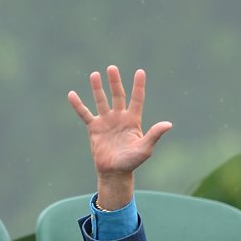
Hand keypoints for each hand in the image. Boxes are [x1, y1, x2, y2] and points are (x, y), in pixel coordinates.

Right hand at [68, 65, 171, 208]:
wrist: (115, 172)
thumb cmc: (132, 162)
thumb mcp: (145, 148)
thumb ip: (155, 134)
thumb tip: (168, 124)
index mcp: (133, 121)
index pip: (137, 99)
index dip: (138, 86)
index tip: (140, 71)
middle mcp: (119, 118)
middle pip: (118, 96)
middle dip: (115, 82)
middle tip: (112, 68)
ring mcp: (106, 121)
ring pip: (101, 101)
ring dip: (98, 88)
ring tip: (95, 74)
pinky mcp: (94, 128)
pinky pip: (84, 114)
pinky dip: (78, 105)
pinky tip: (72, 94)